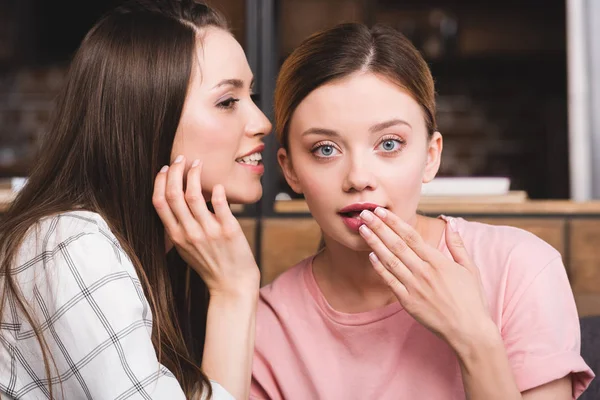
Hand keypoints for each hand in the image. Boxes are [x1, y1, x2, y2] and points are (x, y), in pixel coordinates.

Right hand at [152, 155, 258, 296]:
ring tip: (198, 164)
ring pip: (194, 195)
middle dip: (176, 171)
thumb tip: (176, 202)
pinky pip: (219, 205)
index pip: (159, 202)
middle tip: (181, 158)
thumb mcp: (186, 249)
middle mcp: (189, 233)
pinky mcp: (228, 231)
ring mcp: (208, 232)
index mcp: (176, 236)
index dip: (160, 182)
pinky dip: (216, 191)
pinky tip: (217, 185)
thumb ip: (179, 228)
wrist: (232, 285)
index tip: (166, 168)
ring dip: (194, 175)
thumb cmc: (210, 265)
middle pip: (174, 195)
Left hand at [358, 208, 491, 347]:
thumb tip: (451, 225)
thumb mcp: (470, 269)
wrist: (469, 331)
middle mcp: (424, 271)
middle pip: (396, 244)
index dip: (394, 222)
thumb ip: (458, 246)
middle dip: (379, 227)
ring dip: (374, 243)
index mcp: (438, 261)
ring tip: (362, 230)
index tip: (381, 211)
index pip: (411, 236)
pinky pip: (390, 281)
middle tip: (365, 214)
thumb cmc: (471, 300)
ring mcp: (414, 287)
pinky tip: (370, 256)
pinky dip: (379, 268)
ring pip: (390, 260)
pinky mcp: (408, 302)